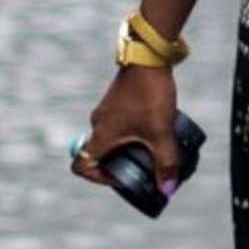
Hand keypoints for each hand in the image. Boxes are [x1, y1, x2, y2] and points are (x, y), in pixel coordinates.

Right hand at [71, 66, 179, 195]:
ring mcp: (107, 110)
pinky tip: (156, 126)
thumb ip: (166, 162)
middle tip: (144, 165)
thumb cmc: (149, 94)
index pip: (80, 165)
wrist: (149, 57)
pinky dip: (134, 131)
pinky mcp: (118, 100)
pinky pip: (120, 123)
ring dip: (128, 146)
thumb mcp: (161, 132)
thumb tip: (168, 190)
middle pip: (99, 153)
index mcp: (101, 135)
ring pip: (112, 137)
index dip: (97, 178)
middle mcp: (98, 123)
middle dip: (120, 164)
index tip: (122, 177)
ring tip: (154, 145)